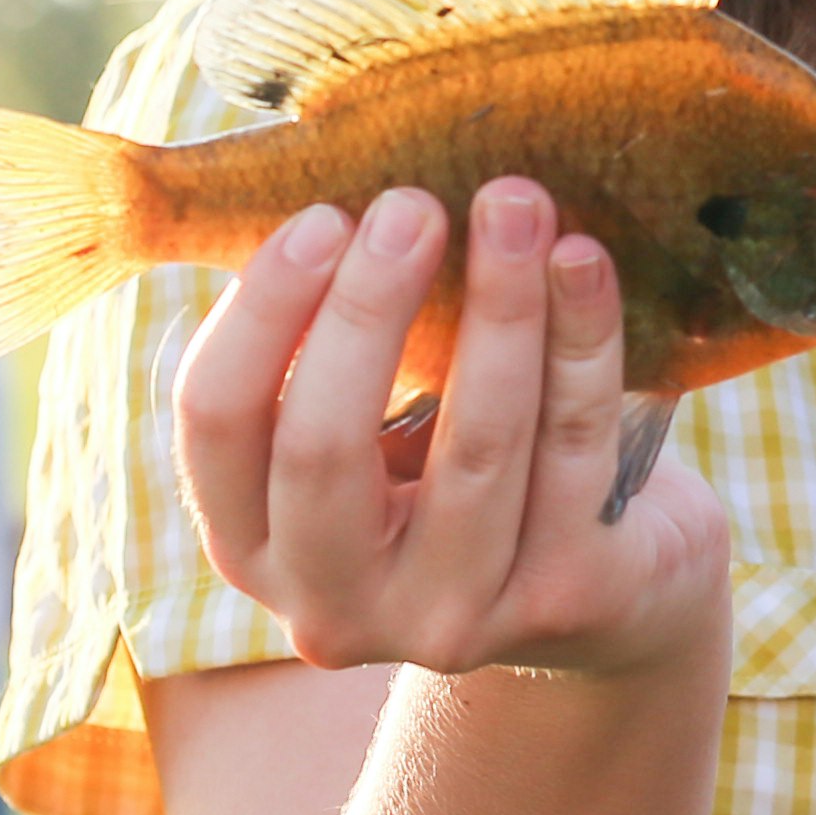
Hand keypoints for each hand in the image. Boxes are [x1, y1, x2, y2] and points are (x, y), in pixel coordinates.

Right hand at [176, 181, 725, 682]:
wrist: (600, 589)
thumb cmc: (454, 467)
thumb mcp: (365, 428)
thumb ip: (325, 345)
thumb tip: (332, 197)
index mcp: (253, 544)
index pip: (215, 423)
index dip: (262, 311)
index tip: (323, 214)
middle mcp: (333, 603)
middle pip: (322, 447)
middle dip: (367, 308)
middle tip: (413, 203)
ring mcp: (451, 617)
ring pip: (474, 447)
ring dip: (498, 306)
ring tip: (515, 203)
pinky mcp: (564, 600)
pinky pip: (576, 448)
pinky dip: (583, 342)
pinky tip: (583, 261)